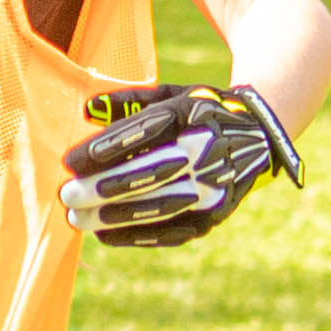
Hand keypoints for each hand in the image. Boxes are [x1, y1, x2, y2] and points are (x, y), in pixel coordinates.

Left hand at [60, 81, 304, 247]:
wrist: (262, 135)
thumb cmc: (201, 113)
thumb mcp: (173, 95)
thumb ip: (129, 101)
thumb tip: (86, 109)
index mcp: (194, 114)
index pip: (144, 132)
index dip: (105, 149)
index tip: (69, 162)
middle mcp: (208, 150)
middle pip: (150, 172)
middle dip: (103, 187)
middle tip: (67, 195)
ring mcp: (216, 185)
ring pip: (160, 206)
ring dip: (114, 216)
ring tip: (77, 219)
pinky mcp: (218, 213)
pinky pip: (174, 230)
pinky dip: (138, 235)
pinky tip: (105, 235)